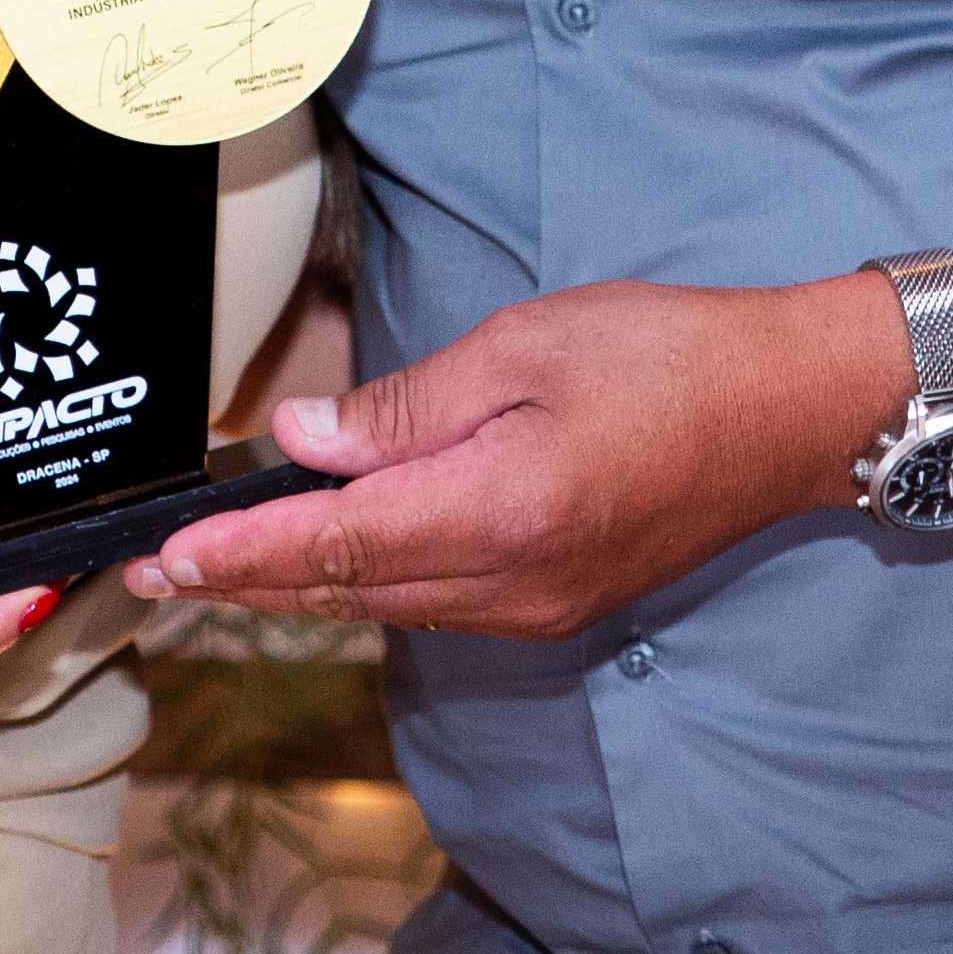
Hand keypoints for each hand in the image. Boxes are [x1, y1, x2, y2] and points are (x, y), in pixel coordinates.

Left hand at [131, 277, 901, 635]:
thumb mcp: (526, 347)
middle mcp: (513, 583)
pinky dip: (369, 586)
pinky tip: (331, 563)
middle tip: (160, 571)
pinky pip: (438, 604)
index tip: (166, 557)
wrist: (792, 412)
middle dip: (247, 582)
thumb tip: (302, 439)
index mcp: (498, 512)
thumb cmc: (672, 358)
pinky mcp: (559, 604)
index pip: (332, 545)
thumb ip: (406, 406)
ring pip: (388, 606)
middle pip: (347, 592)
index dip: (239, 554)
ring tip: (221, 569)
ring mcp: (538, 606)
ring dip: (301, 589)